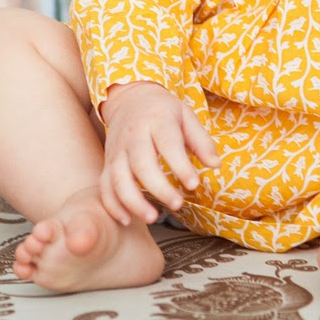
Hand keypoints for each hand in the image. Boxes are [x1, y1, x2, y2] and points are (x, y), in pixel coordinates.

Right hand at [100, 82, 219, 225]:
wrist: (129, 99)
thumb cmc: (163, 112)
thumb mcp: (186, 116)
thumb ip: (201, 141)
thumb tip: (215, 165)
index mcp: (157, 121)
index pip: (168, 143)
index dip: (180, 165)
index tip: (194, 184)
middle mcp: (133, 136)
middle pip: (141, 164)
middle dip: (158, 187)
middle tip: (177, 204)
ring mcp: (117, 151)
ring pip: (118, 178)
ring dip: (133, 201)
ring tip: (153, 218)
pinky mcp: (108, 163)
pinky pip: (104, 186)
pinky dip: (112, 205)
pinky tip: (127, 220)